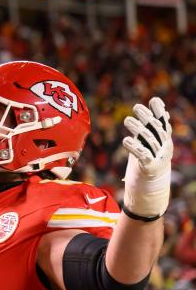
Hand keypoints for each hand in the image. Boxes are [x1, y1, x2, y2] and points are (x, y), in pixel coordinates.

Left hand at [122, 97, 172, 218]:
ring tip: (127, 120)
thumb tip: (157, 103)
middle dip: (147, 118)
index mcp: (164, 141)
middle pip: (156, 130)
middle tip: (136, 107)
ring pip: (149, 141)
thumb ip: (151, 125)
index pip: (163, 123)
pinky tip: (126, 141)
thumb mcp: (149, 142)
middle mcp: (164, 148)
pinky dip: (134, 147)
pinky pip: (142, 156)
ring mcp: (158, 158)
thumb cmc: (147, 161)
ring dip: (138, 130)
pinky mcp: (149, 168)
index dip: (159, 112)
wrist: (151, 188)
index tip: (154, 100)